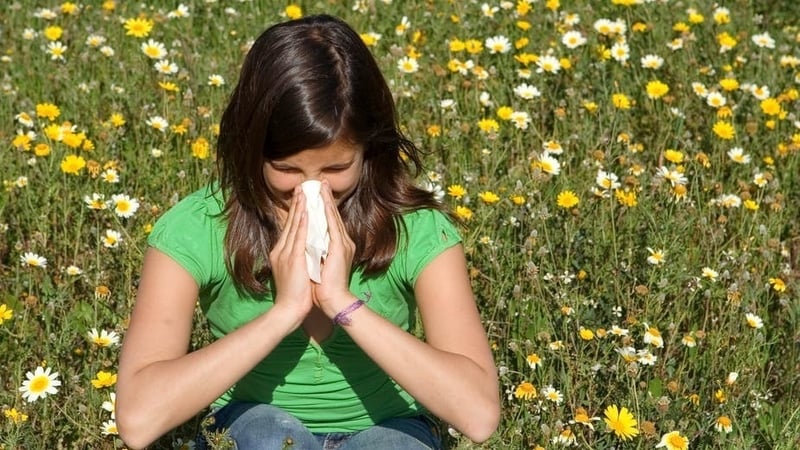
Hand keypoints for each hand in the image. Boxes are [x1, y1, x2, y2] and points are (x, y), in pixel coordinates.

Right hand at [269, 186, 313, 327]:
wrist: (289, 309)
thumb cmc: (296, 294)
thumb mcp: (295, 271)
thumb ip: (298, 258)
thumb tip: (306, 248)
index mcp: (281, 253)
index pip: (289, 228)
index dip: (295, 212)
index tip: (301, 198)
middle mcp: (281, 250)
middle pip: (289, 223)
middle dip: (296, 204)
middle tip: (301, 188)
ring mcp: (285, 254)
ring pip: (293, 226)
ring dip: (299, 208)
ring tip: (304, 193)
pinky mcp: (292, 259)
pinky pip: (298, 237)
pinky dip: (301, 224)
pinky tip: (305, 213)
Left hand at [313, 180, 356, 316]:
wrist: (332, 299)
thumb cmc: (322, 286)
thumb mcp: (317, 263)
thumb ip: (315, 250)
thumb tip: (306, 241)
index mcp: (336, 246)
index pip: (328, 222)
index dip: (323, 207)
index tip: (317, 193)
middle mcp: (342, 242)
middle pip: (332, 216)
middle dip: (326, 198)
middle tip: (321, 182)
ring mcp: (343, 244)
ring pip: (333, 217)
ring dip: (327, 201)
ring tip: (322, 186)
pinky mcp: (340, 248)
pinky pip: (332, 226)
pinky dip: (328, 213)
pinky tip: (323, 202)